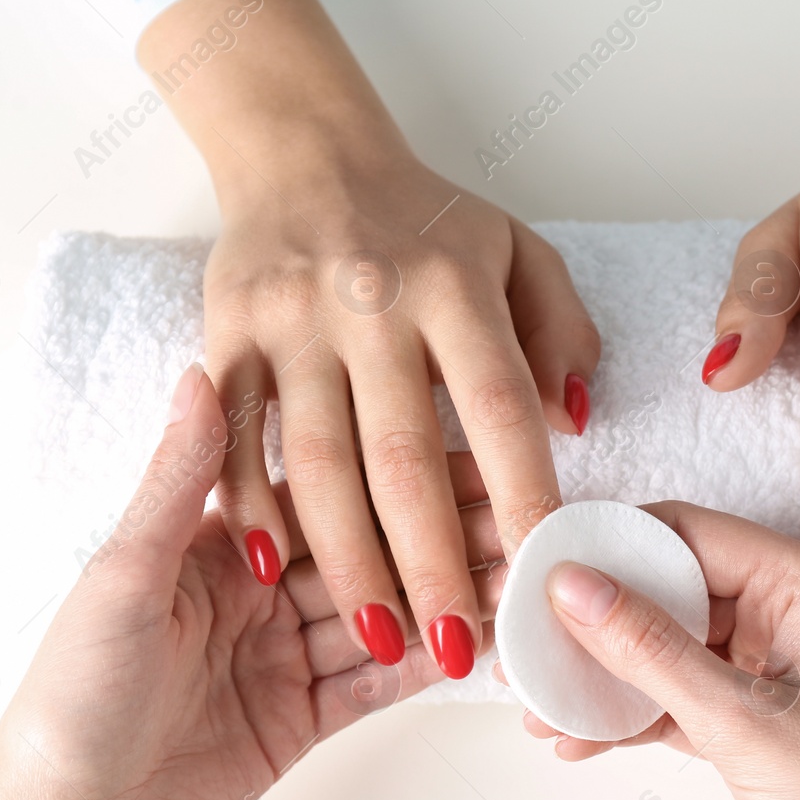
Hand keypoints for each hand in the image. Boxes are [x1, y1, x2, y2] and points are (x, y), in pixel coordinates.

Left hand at [0, 365, 505, 799]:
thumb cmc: (70, 698)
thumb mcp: (123, 578)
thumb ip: (178, 484)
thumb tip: (197, 373)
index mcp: (213, 545)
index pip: (324, 494)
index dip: (396, 475)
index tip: (469, 455)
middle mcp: (254, 594)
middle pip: (366, 552)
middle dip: (440, 537)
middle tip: (518, 523)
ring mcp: (281, 658)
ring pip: (381, 615)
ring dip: (444, 599)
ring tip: (516, 581)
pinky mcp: (299, 721)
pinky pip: (373, 686)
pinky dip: (421, 666)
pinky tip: (473, 646)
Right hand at [140, 0, 597, 677]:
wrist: (303, 152)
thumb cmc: (425, 219)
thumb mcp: (518, 248)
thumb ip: (560, 330)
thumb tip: (575, 423)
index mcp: (453, 284)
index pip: (500, 405)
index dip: (523, 495)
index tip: (542, 574)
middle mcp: (370, 302)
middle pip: (405, 455)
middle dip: (433, 563)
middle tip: (460, 647)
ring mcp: (289, 321)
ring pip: (317, 462)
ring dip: (350, 562)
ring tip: (385, 637)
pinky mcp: (225, 335)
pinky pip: (236, 438)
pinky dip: (251, 508)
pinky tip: (278, 576)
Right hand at [523, 502, 799, 799]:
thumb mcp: (743, 724)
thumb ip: (653, 650)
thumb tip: (575, 587)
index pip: (687, 532)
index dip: (609, 547)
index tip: (539, 572)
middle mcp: (794, 609)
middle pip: (672, 587)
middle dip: (597, 620)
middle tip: (527, 649)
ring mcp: (778, 664)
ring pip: (670, 646)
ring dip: (608, 677)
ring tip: (541, 709)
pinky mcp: (763, 718)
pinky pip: (683, 696)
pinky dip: (636, 716)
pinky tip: (581, 742)